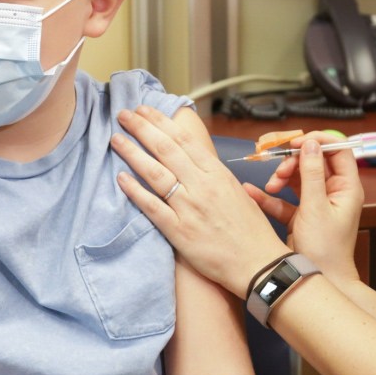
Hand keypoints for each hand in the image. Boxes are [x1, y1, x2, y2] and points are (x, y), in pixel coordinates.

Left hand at [111, 106, 289, 297]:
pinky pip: (153, 207)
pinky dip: (135, 191)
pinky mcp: (180, 232)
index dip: (160, 122)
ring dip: (133, 153)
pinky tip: (121, 178)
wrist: (259, 264)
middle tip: (123, 115)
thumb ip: (212, 174)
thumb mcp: (236, 191)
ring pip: (155, 173)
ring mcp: (190, 208)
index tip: (144, 110)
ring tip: (116, 139)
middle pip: (166, 149)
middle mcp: (202, 186)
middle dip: (141, 128)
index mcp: (217, 173)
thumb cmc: (250, 229)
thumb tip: (193, 158)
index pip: (183, 139)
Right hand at [246, 132, 363, 283]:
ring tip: (271, 185)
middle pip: (313, 161)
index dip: (318, 141)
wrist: (315, 283)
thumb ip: (311, 174)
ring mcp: (315, 203)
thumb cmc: (325, 251)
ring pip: (296, 177)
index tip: (297, 141)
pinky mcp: (300, 214)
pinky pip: (284, 198)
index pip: (338, 150)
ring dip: (280, 176)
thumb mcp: (315, 208)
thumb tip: (310, 145)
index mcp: (346, 188)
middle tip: (278, 166)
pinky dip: (269, 195)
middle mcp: (333, 192)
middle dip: (293, 160)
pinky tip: (253, 193)